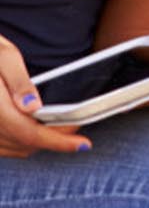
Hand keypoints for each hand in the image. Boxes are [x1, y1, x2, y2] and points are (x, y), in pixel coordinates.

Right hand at [0, 34, 88, 157]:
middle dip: (54, 139)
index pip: (29, 133)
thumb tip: (33, 107)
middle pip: (25, 144)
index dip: (58, 141)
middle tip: (75, 127)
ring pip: (15, 149)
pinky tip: (34, 130)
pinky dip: (22, 143)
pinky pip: (3, 148)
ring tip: (58, 127)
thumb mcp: (5, 58)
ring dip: (39, 143)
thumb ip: (20, 82)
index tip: (82, 143)